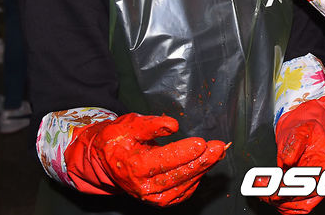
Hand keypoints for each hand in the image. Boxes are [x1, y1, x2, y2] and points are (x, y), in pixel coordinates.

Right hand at [64, 113, 228, 205]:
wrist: (106, 160)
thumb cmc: (119, 139)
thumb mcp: (131, 125)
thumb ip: (152, 125)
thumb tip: (173, 125)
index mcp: (135, 166)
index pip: (164, 160)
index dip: (184, 152)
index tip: (201, 143)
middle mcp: (143, 186)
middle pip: (177, 175)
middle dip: (201, 161)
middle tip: (218, 148)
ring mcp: (151, 196)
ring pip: (182, 186)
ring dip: (202, 170)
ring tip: (217, 154)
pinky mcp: (159, 199)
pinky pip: (181, 193)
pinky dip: (195, 180)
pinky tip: (205, 165)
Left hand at [258, 99, 324, 213]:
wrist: (306, 129)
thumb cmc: (306, 129)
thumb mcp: (301, 130)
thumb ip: (295, 144)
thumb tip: (288, 161)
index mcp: (324, 162)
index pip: (312, 183)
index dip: (295, 188)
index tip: (277, 187)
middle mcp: (321, 178)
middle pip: (304, 199)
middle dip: (282, 197)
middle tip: (263, 189)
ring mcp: (311, 186)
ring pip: (298, 206)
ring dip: (278, 203)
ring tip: (262, 191)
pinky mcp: (301, 189)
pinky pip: (293, 205)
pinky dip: (280, 204)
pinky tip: (266, 195)